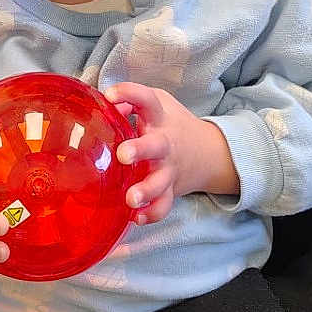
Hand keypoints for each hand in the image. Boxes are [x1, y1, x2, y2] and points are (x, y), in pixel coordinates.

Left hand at [104, 82, 238, 223]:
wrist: (208, 152)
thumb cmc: (171, 125)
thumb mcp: (157, 105)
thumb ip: (129, 104)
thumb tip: (102, 108)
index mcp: (159, 117)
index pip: (146, 99)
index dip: (129, 94)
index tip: (110, 95)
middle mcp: (165, 143)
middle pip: (156, 145)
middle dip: (140, 150)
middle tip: (123, 154)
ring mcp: (169, 168)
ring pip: (161, 182)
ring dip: (146, 190)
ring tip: (130, 199)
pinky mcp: (171, 189)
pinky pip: (164, 204)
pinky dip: (152, 213)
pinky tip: (136, 217)